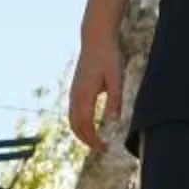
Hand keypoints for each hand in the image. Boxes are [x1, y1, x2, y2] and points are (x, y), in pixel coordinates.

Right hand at [68, 33, 122, 152]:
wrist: (95, 39)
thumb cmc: (108, 57)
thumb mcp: (116, 78)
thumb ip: (115, 99)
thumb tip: (113, 120)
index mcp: (85, 94)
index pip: (86, 125)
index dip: (93, 140)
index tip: (104, 148)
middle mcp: (75, 95)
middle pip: (76, 126)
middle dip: (86, 140)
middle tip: (101, 149)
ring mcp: (73, 91)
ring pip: (72, 119)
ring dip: (81, 133)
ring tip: (94, 141)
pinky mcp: (75, 88)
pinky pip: (72, 112)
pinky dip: (78, 123)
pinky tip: (89, 125)